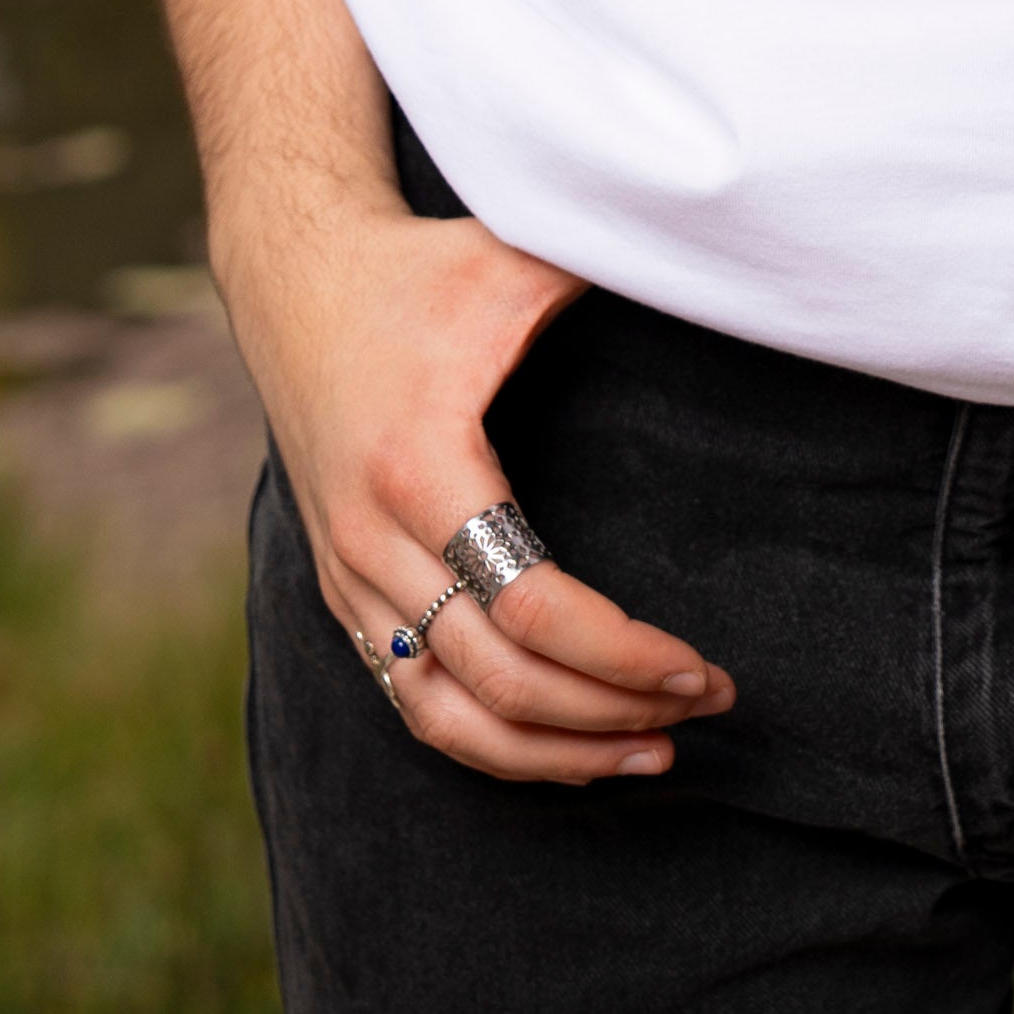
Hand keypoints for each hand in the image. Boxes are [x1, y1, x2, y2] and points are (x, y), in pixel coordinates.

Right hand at [219, 187, 734, 785]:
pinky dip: (493, 743)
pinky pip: (415, 704)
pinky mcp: (344, 594)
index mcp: (421, 469)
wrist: (294, 283)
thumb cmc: (416, 273)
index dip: (623, 654)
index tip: (701, 666)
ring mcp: (349, 580)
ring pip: (450, 717)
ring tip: (652, 751)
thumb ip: (605, 265)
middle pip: (501, 680)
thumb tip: (718, 266)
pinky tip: (568, 747)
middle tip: (707, 704)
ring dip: (556, 752)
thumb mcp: (507, 260)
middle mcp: (372, 543)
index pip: (532, 608)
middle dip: (614, 709)